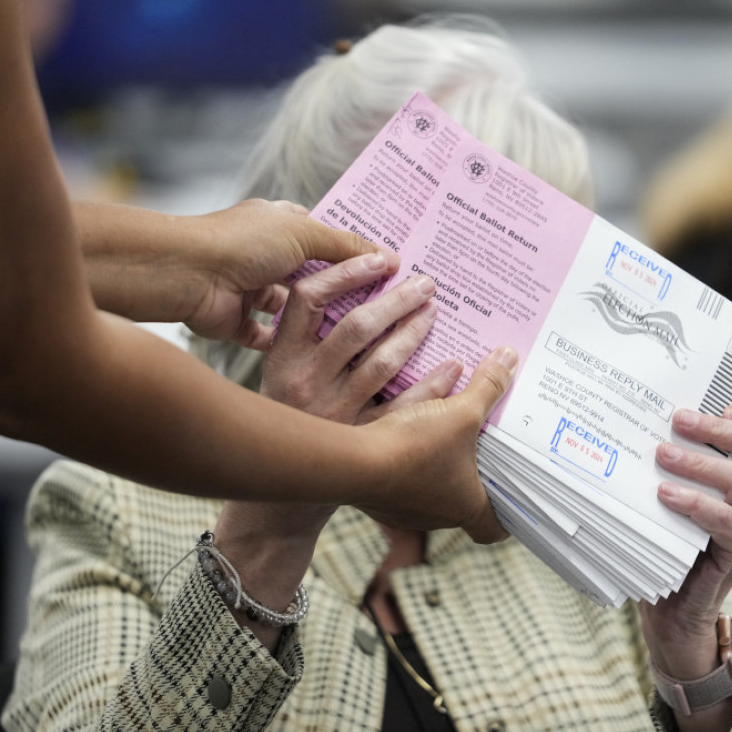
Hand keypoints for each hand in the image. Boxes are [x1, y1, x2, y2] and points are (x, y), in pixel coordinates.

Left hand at [179, 199, 376, 348]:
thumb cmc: (242, 242)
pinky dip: (285, 346)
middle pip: (311, 274)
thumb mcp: (303, 233)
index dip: (351, 249)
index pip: (322, 235)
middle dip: (339, 287)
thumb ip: (346, 245)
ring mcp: (250, 289)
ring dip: (314, 319)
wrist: (186, 274)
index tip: (385, 267)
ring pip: (292, 309)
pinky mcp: (238, 321)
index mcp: (278, 225)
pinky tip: (315, 354)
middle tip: (380, 303)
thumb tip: (390, 257)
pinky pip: (267, 338)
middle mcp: (264, 255)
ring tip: (355, 333)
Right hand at [263, 251, 465, 424]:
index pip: (308, 299)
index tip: (378, 260)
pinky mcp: (359, 439)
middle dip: (396, 301)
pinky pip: (404, 406)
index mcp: (284, 356)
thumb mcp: (280, 368)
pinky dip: (431, 385)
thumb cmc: (286, 410)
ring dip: (414, 333)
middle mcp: (307, 381)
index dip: (344, 273)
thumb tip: (345, 281)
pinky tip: (451, 367)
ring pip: (382, 364)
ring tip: (433, 313)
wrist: (281, 471)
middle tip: (424, 284)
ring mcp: (334, 412)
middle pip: (357, 327)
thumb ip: (305, 333)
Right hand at [353, 345, 517, 543]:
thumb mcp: (461, 411)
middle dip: (474, 479)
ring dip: (439, 471)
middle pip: (466, 505)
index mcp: (468, 506)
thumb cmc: (415, 447)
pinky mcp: (382, 503)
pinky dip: (409, 469)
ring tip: (444, 440)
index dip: (509, 513)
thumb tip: (510, 358)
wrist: (353, 463)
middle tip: (482, 453)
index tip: (513, 493)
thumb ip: (488, 386)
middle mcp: (440, 518)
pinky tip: (406, 444)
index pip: (497, 528)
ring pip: (432, 495)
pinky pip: (403, 488)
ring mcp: (408, 514)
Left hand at [639, 403, 731, 677]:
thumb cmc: (663, 543)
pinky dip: (695, 502)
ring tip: (661, 454)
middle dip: (719, 427)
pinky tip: (665, 494)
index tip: (724, 402)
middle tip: (678, 420)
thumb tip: (636, 415)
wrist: (669, 610)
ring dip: (699, 461)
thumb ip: (669, 462)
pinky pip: (726, 520)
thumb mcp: (667, 493)